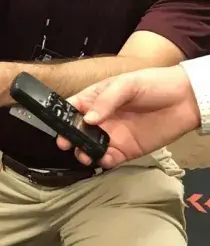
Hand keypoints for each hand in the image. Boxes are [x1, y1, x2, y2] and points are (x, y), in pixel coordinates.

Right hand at [55, 65, 199, 167]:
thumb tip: (89, 119)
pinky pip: (109, 159)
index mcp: (95, 99)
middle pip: (77, 131)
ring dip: (84, 153)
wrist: (186, 99)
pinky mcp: (126, 150)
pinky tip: (104, 159)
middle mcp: (100, 119)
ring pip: (89, 148)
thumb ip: (106, 101)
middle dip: (69, 139)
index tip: (59, 127)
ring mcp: (112, 135)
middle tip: (67, 144)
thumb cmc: (155, 84)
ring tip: (85, 155)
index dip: (62, 118)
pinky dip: (103, 161)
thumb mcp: (127, 84)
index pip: (72, 109)